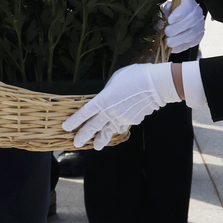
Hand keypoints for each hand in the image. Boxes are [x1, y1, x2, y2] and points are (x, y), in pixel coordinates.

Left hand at [63, 62, 182, 149]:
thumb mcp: (115, 79)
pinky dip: (116, 130)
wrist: (155, 85)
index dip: (74, 121)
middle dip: (83, 135)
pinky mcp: (132, 121)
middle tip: (76, 143)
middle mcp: (110, 111)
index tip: (66, 127)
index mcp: (103, 99)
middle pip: (93, 126)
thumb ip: (107, 91)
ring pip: (108, 131)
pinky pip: (121, 127)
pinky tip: (114, 132)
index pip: (84, 113)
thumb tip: (105, 97)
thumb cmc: (134, 76)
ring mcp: (121, 118)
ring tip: (96, 147)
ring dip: (101, 140)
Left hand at [161, 0, 204, 53]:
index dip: (178, 15)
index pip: (187, 8)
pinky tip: (172, 48)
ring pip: (192, 34)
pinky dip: (181, 47)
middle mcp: (197, 13)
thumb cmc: (173, 11)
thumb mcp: (168, 6)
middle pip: (190, 22)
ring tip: (168, 42)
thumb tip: (168, 8)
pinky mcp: (199, 37)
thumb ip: (167, 7)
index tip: (169, 20)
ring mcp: (200, 26)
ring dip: (178, 39)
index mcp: (189, 3)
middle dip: (177, 29)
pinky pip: (191, 43)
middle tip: (166, 32)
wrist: (179, 18)